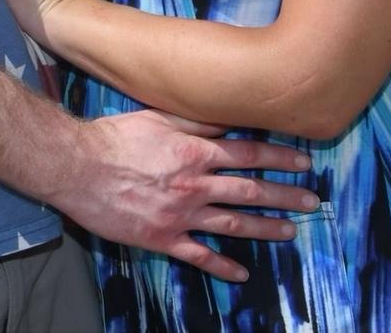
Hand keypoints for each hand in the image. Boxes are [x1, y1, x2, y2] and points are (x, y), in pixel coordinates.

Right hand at [55, 110, 318, 281]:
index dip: (278, 159)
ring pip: (233, 224)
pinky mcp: (163, 239)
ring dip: (265, 228)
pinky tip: (242, 273)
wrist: (80, 168)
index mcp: (195, 153)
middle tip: (311, 200)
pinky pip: (199, 256)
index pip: (247, 155)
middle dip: (284, 195)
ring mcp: (181, 216)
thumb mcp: (158, 117)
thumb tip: (230, 117)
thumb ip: (196, 120)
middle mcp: (195, 186)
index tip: (303, 163)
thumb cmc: (116, 138)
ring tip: (290, 231)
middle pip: (248, 191)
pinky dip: (223, 266)